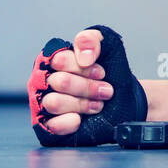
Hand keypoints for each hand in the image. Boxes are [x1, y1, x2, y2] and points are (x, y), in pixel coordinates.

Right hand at [28, 25, 148, 146]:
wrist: (123, 99)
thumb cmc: (110, 72)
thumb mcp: (107, 47)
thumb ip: (92, 40)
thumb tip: (84, 57)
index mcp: (53, 59)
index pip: (59, 59)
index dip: (85, 68)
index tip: (102, 73)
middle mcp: (44, 81)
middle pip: (59, 81)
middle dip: (88, 87)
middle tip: (106, 91)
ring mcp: (44, 103)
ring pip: (54, 102)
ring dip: (82, 104)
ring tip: (97, 104)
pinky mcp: (48, 126)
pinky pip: (52, 125)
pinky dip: (70, 122)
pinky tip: (81, 118)